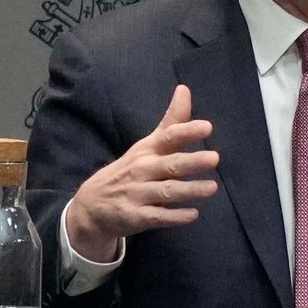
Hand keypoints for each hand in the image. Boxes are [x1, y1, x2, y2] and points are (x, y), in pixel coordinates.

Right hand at [62, 83, 219, 265]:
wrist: (92, 205)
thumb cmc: (129, 170)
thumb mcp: (147, 145)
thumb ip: (171, 122)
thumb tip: (184, 89)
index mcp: (147, 150)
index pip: (168, 137)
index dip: (187, 131)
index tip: (207, 127)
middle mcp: (142, 170)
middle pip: (169, 165)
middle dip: (191, 161)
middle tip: (214, 158)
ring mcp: (137, 194)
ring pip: (166, 192)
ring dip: (189, 190)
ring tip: (213, 187)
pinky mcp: (136, 217)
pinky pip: (158, 217)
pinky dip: (175, 217)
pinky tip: (193, 215)